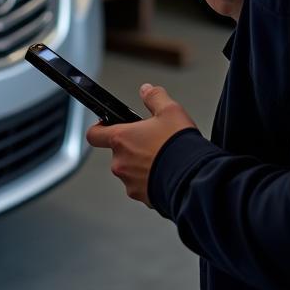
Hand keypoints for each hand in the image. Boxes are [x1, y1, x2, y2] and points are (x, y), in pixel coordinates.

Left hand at [86, 83, 196, 204]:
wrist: (195, 179)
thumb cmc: (179, 146)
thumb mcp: (170, 110)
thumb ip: (155, 97)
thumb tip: (146, 90)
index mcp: (121, 139)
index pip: (93, 134)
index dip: (98, 128)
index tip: (105, 126)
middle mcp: (121, 163)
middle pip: (118, 153)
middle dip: (132, 148)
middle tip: (151, 142)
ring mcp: (131, 183)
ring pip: (131, 171)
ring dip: (142, 166)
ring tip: (163, 159)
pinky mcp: (144, 199)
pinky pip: (143, 187)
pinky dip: (152, 181)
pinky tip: (168, 173)